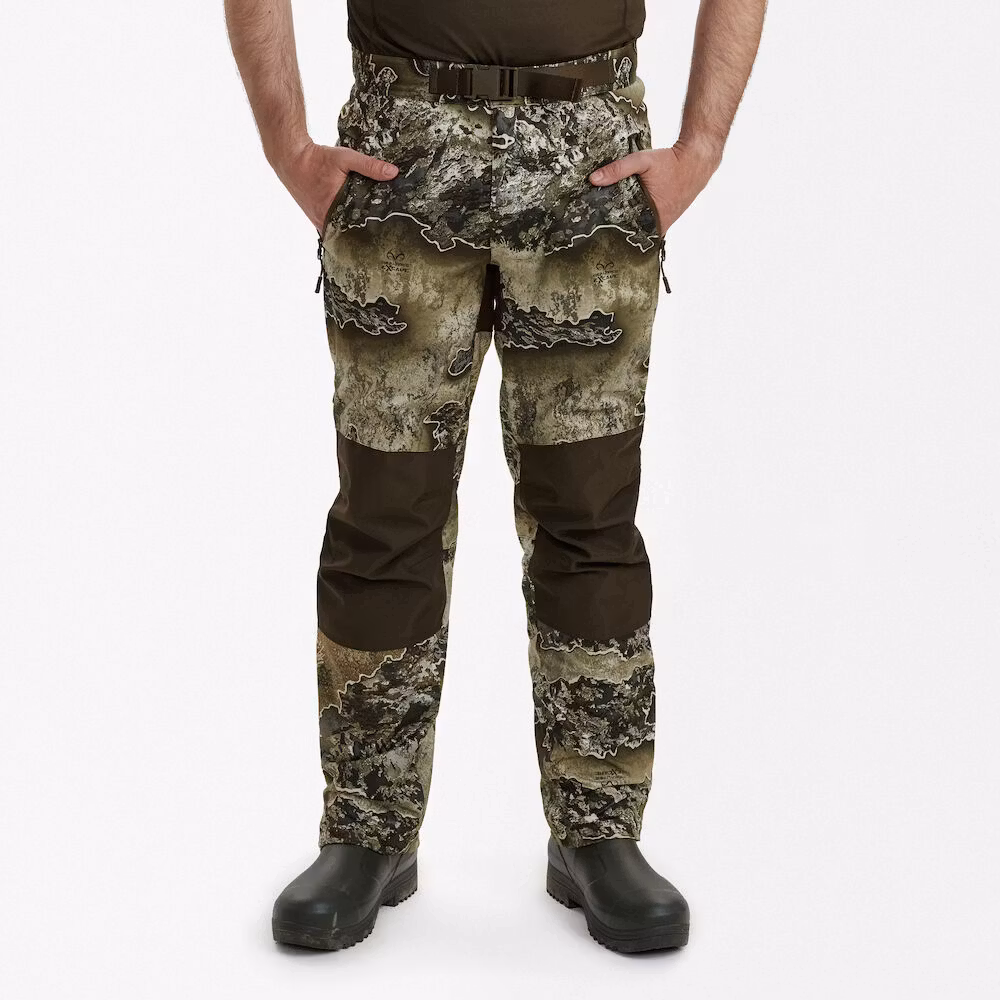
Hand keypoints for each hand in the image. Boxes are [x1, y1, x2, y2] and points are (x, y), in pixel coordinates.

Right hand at [270, 139, 398, 231]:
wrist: (291, 158)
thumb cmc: (316, 159)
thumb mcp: (345, 158)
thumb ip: (369, 166)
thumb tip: (392, 173)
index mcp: (334, 209)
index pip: (357, 229)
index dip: (372, 233)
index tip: (387, 234)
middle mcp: (325, 220)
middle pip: (349, 234)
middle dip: (365, 234)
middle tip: (384, 237)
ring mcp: (319, 221)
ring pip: (340, 233)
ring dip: (353, 232)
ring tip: (372, 234)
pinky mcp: (316, 218)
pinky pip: (332, 228)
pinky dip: (342, 226)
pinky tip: (354, 225)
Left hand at [589, 137, 721, 234]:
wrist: (696, 159)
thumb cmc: (670, 162)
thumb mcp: (642, 161)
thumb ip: (618, 169)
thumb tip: (594, 179)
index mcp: (654, 217)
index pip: (632, 238)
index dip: (616, 240)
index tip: (600, 239)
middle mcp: (661, 223)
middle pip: (637, 236)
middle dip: (620, 235)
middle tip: (600, 235)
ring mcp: (666, 221)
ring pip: (644, 231)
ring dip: (630, 229)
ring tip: (609, 229)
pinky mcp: (669, 216)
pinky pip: (651, 224)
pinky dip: (640, 221)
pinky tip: (627, 217)